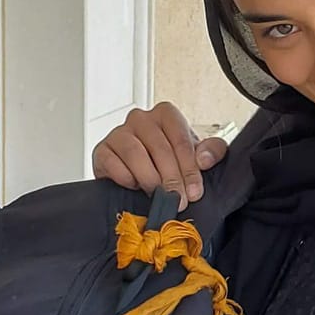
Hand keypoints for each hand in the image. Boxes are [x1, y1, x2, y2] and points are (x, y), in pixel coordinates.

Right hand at [91, 103, 229, 208]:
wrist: (140, 178)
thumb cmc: (171, 163)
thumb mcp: (197, 156)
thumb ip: (212, 152)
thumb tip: (205, 159)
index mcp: (166, 114)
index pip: (180, 138)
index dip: (189, 168)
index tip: (195, 192)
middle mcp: (141, 118)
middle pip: (159, 147)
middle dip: (172, 178)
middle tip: (179, 201)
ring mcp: (119, 132)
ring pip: (134, 153)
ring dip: (149, 179)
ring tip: (158, 196)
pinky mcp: (102, 150)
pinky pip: (112, 163)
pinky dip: (125, 178)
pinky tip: (134, 187)